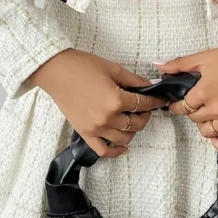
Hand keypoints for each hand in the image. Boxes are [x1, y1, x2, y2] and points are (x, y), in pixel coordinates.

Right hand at [28, 49, 167, 157]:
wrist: (56, 71)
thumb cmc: (82, 66)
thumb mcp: (113, 68)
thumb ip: (134, 81)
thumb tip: (151, 87)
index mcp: (116, 100)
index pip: (144, 105)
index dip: (155, 102)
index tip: (160, 100)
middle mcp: (108, 118)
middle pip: (137, 124)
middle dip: (145, 115)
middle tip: (145, 107)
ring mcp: (96, 128)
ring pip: (124, 138)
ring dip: (133, 130)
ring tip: (132, 119)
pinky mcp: (85, 133)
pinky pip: (103, 151)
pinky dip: (115, 151)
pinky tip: (123, 146)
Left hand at [155, 42, 217, 149]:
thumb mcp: (203, 57)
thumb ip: (179, 65)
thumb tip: (158, 65)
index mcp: (204, 92)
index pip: (182, 106)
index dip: (177, 104)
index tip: (177, 102)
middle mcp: (216, 109)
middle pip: (193, 118)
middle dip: (190, 110)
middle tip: (194, 102)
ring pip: (207, 131)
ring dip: (202, 123)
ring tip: (205, 113)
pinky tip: (216, 131)